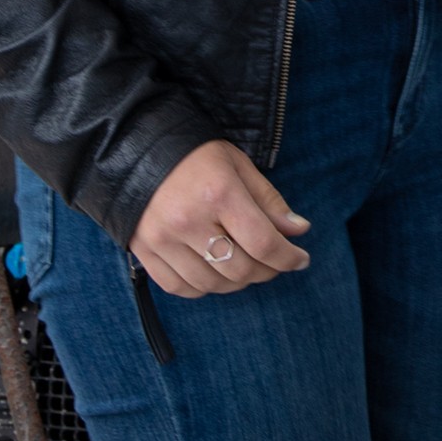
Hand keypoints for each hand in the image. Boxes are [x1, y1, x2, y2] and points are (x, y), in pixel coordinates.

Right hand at [130, 139, 309, 298]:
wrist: (140, 152)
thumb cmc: (197, 156)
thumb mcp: (240, 167)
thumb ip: (269, 201)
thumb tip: (298, 230)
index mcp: (220, 194)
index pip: (262, 242)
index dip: (288, 257)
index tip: (301, 260)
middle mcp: (189, 221)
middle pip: (239, 268)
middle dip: (267, 271)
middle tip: (276, 263)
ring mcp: (162, 240)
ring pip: (210, 283)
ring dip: (237, 282)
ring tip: (249, 267)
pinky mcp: (143, 251)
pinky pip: (178, 287)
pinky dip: (203, 288)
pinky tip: (216, 274)